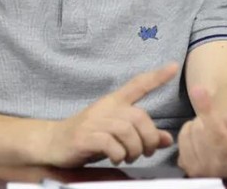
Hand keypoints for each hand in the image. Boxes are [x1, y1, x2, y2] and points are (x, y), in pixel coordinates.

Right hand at [45, 62, 179, 167]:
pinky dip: (119, 155)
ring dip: (134, 149)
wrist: (52, 141)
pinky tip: (116, 159)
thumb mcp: (116, 134)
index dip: (156, 76)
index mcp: (113, 102)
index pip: (137, 85)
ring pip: (127, 130)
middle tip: (145, 152)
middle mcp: (105, 107)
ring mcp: (94, 121)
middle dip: (149, 138)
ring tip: (129, 157)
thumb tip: (167, 139)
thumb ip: (141, 135)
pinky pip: (111, 144)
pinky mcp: (85, 136)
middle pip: (140, 116)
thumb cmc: (88, 137)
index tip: (174, 66)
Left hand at [177, 85, 226, 177]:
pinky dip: (189, 129)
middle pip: (218, 140)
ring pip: (198, 134)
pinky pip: (184, 138)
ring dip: (200, 121)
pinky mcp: (190, 166)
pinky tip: (197, 132)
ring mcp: (210, 168)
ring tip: (209, 122)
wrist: (223, 141)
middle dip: (209, 116)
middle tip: (200, 89)